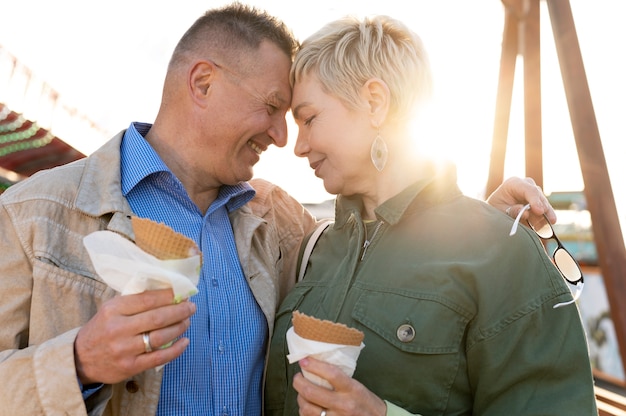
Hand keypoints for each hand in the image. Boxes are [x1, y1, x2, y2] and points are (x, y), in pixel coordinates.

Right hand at [74, 289, 195, 384]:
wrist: (80, 359)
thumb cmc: (102, 329)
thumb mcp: (111, 309)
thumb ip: (134, 301)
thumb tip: (167, 292)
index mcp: (113, 310)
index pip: (147, 299)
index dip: (169, 296)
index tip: (182, 293)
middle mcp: (118, 329)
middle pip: (157, 318)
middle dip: (179, 311)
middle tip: (191, 307)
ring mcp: (124, 349)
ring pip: (160, 337)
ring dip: (179, 327)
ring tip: (187, 321)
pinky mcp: (129, 366)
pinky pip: (159, 358)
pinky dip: (176, 349)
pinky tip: (185, 342)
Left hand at [293, 357, 386, 415]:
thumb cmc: (365, 402)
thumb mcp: (357, 386)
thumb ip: (339, 379)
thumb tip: (317, 366)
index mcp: (352, 389)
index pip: (331, 374)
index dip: (314, 366)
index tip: (304, 360)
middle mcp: (343, 405)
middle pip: (312, 392)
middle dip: (299, 382)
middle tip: (298, 377)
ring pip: (307, 408)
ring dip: (300, 398)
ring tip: (302, 392)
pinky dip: (304, 411)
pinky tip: (307, 406)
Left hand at [486, 177, 556, 224]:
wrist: (495, 211)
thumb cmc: (495, 208)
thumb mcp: (499, 210)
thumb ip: (512, 212)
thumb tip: (526, 214)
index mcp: (514, 183)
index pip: (528, 189)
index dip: (535, 200)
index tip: (539, 211)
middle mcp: (526, 185)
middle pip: (538, 196)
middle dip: (544, 208)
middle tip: (549, 220)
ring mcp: (533, 193)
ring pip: (544, 203)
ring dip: (546, 215)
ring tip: (548, 226)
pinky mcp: (538, 202)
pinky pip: (545, 210)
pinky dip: (546, 219)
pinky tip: (548, 227)